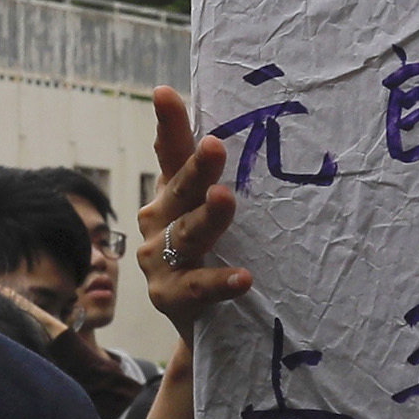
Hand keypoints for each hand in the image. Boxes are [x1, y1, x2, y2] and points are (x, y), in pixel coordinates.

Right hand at [137, 87, 254, 332]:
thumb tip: (260, 135)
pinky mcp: (168, 295)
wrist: (207, 326)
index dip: (169, 125)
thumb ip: (226, 182)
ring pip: (186, 234)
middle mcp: (158, 221)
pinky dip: (220, 281)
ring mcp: (158, 258)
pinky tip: (244, 277)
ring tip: (225, 199)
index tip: (165, 93)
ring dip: (207, 217)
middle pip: (179, 189)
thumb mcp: (215, 215)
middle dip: (195, 168)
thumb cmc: (215, 257)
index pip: (171, 153)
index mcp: (172, 194)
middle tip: (213, 146)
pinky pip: (197, 285)